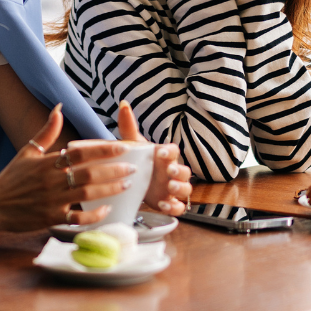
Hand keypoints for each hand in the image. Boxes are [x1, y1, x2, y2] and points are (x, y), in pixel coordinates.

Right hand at [0, 105, 135, 230]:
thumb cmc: (11, 178)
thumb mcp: (27, 152)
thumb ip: (47, 132)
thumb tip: (59, 108)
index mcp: (47, 162)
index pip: (80, 152)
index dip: (103, 149)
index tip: (122, 147)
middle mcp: (51, 180)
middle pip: (88, 172)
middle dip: (113, 169)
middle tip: (132, 168)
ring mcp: (52, 200)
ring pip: (87, 194)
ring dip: (109, 189)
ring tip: (126, 185)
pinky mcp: (50, 218)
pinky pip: (77, 217)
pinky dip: (93, 214)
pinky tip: (107, 209)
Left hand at [117, 100, 191, 215]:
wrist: (134, 182)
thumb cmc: (138, 161)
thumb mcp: (133, 146)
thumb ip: (129, 127)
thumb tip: (123, 104)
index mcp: (165, 157)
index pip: (174, 151)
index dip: (170, 152)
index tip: (161, 152)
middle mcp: (173, 172)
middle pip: (186, 172)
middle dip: (180, 172)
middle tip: (169, 171)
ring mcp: (173, 188)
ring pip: (186, 189)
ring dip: (180, 188)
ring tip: (170, 188)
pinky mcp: (169, 202)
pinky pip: (179, 207)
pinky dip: (175, 207)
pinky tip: (164, 205)